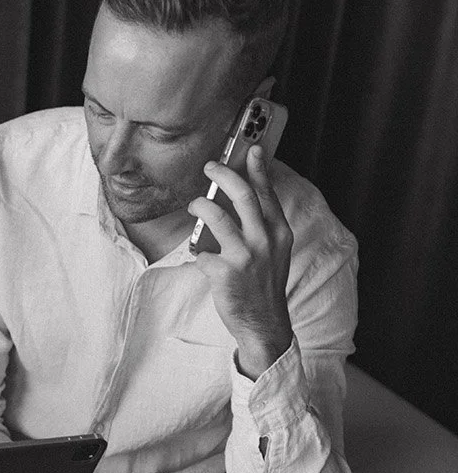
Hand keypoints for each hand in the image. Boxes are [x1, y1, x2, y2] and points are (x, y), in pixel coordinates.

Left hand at [187, 143, 294, 378]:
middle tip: (210, 167)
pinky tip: (203, 260)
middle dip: (223, 174)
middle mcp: (265, 240)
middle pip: (242, 194)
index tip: (250, 149)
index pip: (266, 193)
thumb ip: (262, 226)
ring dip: (200, 206)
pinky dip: (199, 254)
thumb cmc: (263, 285)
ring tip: (194, 206)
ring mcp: (245, 256)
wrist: (264, 323)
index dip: (257, 169)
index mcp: (279, 232)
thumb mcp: (274, 252)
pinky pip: (202, 252)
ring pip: (216, 215)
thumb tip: (239, 198)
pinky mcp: (225, 272)